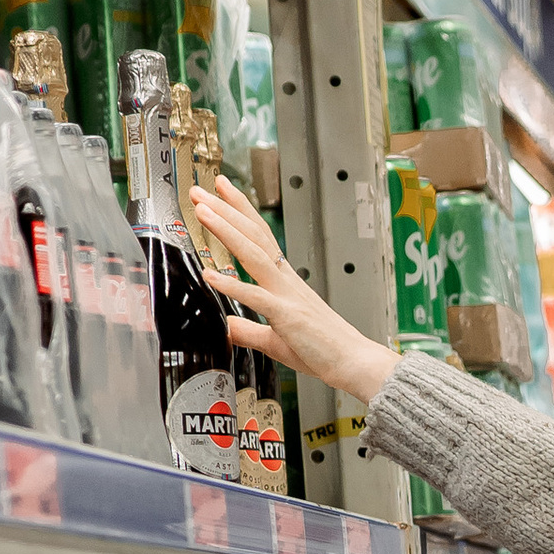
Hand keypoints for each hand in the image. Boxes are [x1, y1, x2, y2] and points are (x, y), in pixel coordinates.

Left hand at [187, 180, 396, 407]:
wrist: (354, 363)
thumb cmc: (324, 350)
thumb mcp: (276, 340)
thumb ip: (249, 331)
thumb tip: (228, 326)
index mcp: (285, 281)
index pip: (259, 236)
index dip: (240, 211)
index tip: (220, 192)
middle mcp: (285, 281)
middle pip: (253, 235)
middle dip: (225, 210)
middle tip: (200, 190)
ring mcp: (287, 296)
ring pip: (253, 254)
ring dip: (226, 230)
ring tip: (203, 212)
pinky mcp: (287, 317)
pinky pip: (256, 297)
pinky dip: (232, 284)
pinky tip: (210, 274)